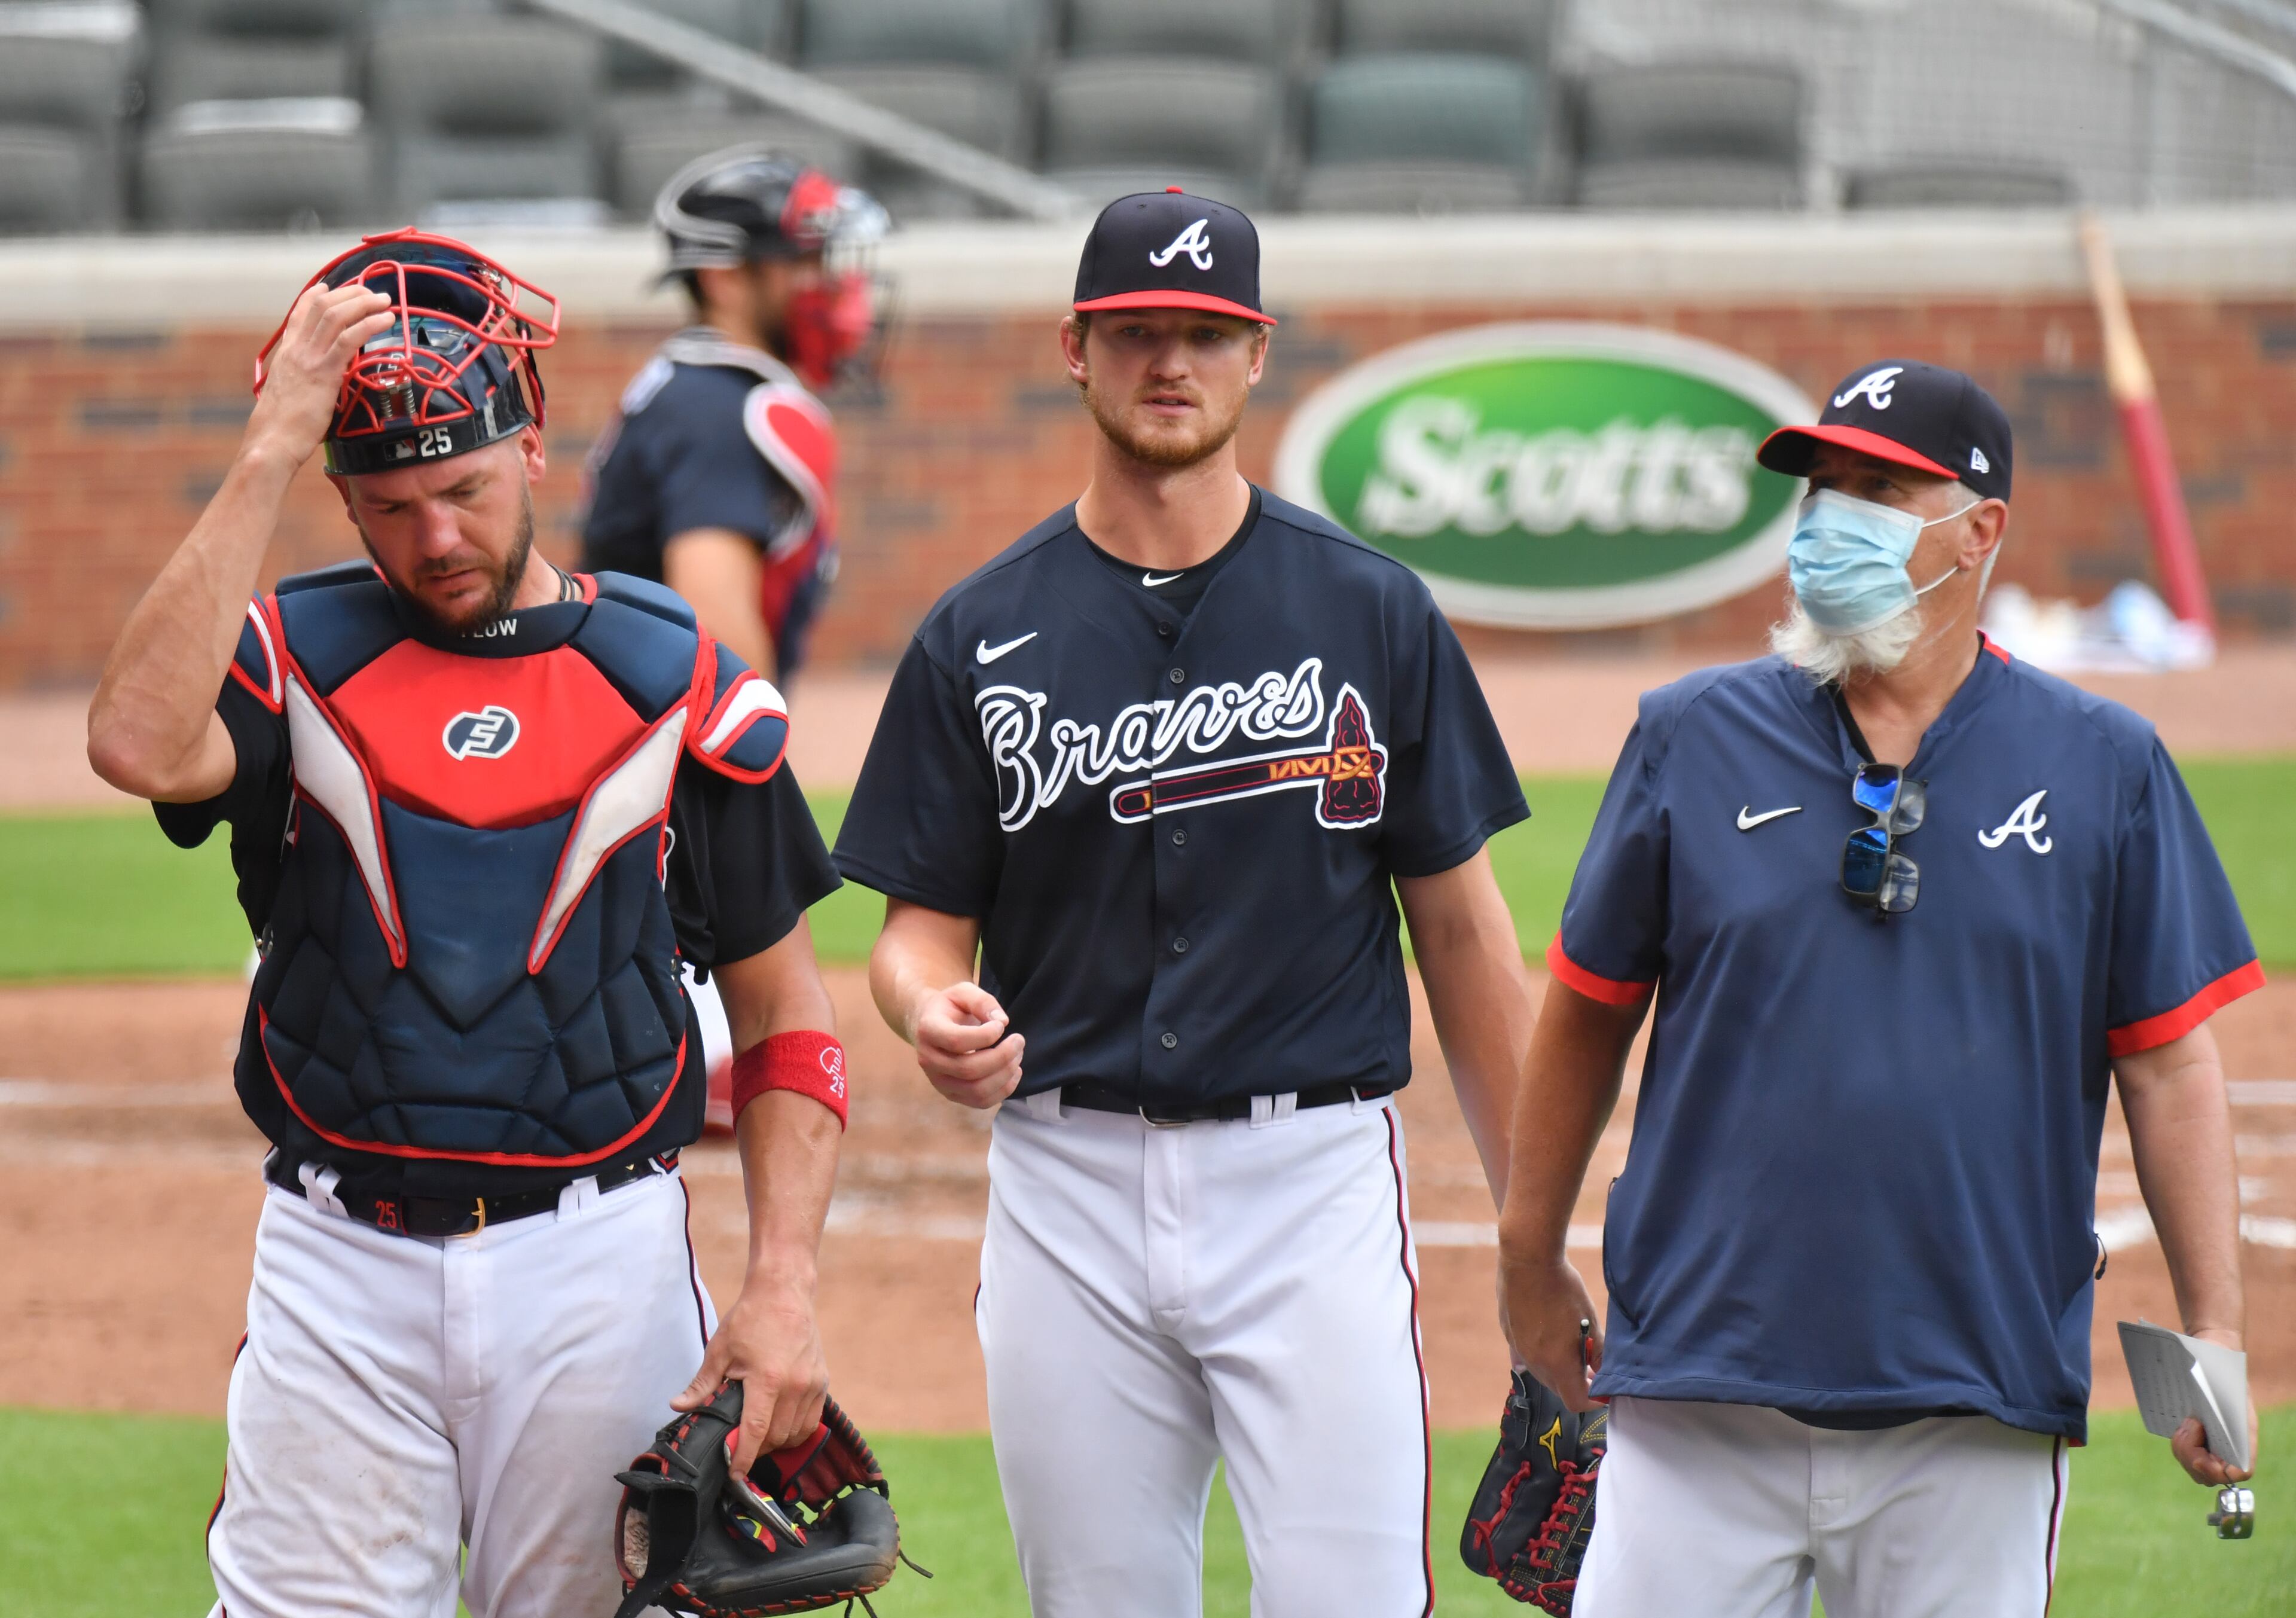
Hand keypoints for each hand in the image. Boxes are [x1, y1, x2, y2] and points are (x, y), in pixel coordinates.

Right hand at [246, 282, 393, 468]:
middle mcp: (296, 349)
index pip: (300, 313)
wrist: (272, 440)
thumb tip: (317, 381)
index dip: (317, 294)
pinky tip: (385, 320)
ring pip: (337, 316)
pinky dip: (369, 324)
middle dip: (350, 294)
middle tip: (372, 293)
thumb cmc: (283, 426)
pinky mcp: (324, 373)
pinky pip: (349, 339)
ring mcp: (309, 358)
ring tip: (384, 301)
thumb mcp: (290, 392)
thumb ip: (303, 378)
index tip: (332, 286)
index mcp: (287, 352)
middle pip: (323, 306)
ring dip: (364, 303)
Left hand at [672, 1276, 829, 1474]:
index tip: (734, 1475)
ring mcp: (812, 1384)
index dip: (743, 1458)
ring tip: (759, 1439)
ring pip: (797, 1433)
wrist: (784, 1292)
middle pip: (778, 1437)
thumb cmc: (750, 1318)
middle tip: (739, 1451)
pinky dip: (796, 1430)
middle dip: (758, 1451)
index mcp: (768, 1379)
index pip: (756, 1431)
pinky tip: (780, 1426)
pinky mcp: (822, 1381)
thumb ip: (702, 1384)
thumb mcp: (720, 1349)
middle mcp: (795, 1385)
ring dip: (778, 1443)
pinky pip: (812, 1419)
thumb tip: (678, 1407)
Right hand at [909, 981, 1023, 1107]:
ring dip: (1004, 1075)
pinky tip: (1014, 1072)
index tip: (1001, 1025)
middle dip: (1002, 1056)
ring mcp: (938, 1081)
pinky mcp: (951, 1094)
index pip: (957, 1041)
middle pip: (969, 1069)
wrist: (930, 1026)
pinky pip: (980, 1102)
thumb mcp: (963, 992)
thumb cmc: (950, 1007)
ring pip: (976, 1090)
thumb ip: (982, 1001)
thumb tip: (1002, 1022)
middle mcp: (929, 1060)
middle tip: (1019, 1040)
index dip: (986, 1036)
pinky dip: (1003, 1090)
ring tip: (1017, 1055)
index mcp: (929, 1031)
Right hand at [1499, 1249, 1603, 1412]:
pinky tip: (1548, 1336)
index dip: (1594, 1401)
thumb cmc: (1563, 1288)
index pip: (1576, 1401)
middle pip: (1558, 1389)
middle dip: (1577, 1383)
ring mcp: (1517, 1347)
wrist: (1528, 1258)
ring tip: (1571, 1346)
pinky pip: (1524, 1355)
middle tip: (1592, 1366)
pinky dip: (1540, 1354)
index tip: (1603, 1391)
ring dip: (1558, 1369)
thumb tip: (1603, 1373)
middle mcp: (1534, 1362)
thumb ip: (1598, 1353)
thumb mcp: (1590, 1321)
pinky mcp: (1508, 1333)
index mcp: (1557, 1362)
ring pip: (1541, 1372)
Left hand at [2170, 1328, 2256, 1486]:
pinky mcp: (2197, 1439)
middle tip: (2191, 1425)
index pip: (2239, 1472)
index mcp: (2244, 1436)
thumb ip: (2212, 1400)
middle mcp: (2231, 1445)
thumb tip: (2195, 1420)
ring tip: (2188, 1421)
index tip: (2201, 1458)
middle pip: (2209, 1475)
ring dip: (2184, 1446)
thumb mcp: (2219, 1380)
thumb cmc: (2219, 1366)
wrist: (2210, 1355)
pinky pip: (2186, 1454)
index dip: (2219, 1472)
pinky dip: (2181, 1442)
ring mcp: (2213, 1444)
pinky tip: (2182, 1424)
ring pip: (2194, 1465)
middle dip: (2192, 1455)